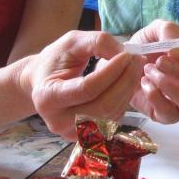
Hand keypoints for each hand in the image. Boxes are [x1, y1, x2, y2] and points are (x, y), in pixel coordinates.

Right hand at [22, 30, 143, 139]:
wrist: (42, 81)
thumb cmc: (56, 59)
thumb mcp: (72, 42)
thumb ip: (98, 43)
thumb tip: (126, 55)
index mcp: (47, 97)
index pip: (87, 89)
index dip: (112, 72)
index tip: (127, 55)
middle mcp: (57, 120)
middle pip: (103, 106)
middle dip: (125, 81)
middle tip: (137, 61)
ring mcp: (71, 132)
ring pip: (111, 114)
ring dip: (127, 90)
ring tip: (133, 69)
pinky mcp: (85, 136)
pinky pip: (113, 120)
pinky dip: (123, 100)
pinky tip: (124, 84)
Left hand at [128, 20, 178, 122]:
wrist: (123, 65)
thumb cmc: (147, 48)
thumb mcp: (156, 31)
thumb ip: (168, 30)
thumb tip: (177, 42)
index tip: (170, 51)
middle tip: (158, 62)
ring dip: (167, 85)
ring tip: (148, 71)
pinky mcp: (169, 116)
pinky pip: (170, 114)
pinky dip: (156, 99)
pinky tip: (144, 84)